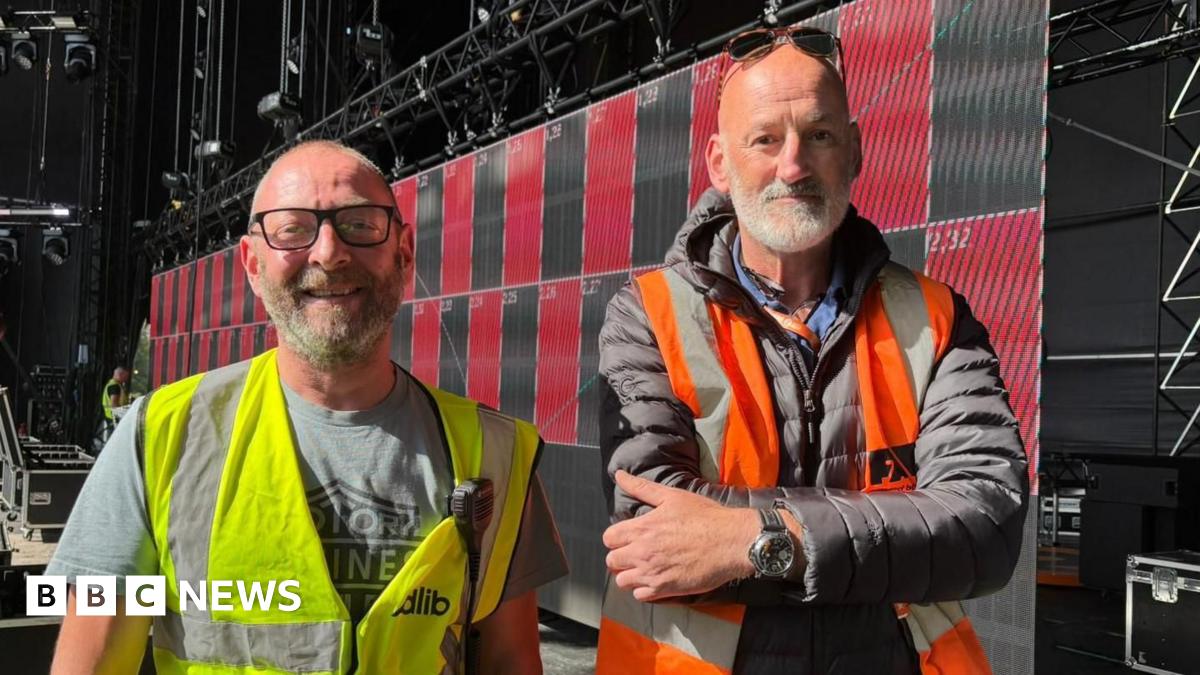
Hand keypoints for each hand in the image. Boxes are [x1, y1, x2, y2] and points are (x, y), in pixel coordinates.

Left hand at [602, 470, 758, 601]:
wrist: (731, 541)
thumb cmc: (705, 517)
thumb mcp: (672, 496)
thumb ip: (641, 488)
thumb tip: (619, 475)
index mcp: (642, 528)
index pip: (609, 538)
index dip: (617, 537)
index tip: (629, 537)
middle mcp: (642, 552)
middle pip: (612, 561)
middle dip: (621, 556)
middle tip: (637, 552)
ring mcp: (652, 573)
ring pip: (622, 581)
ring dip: (631, 574)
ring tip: (645, 567)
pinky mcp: (665, 589)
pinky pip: (640, 596)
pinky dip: (644, 589)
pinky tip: (656, 579)